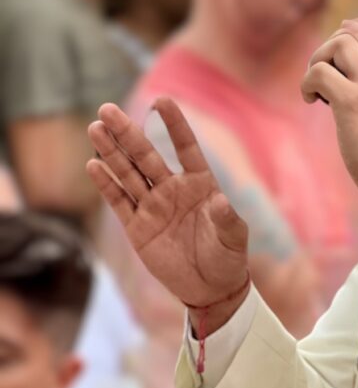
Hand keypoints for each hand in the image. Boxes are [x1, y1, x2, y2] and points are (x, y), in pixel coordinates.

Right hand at [86, 99, 249, 313]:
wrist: (211, 287)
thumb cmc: (228, 256)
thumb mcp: (234, 238)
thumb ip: (227, 219)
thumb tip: (220, 202)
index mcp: (200, 184)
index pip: (186, 147)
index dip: (174, 125)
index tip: (162, 100)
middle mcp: (173, 190)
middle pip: (146, 156)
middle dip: (127, 134)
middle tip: (107, 109)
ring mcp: (153, 207)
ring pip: (128, 174)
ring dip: (111, 153)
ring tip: (95, 129)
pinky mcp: (137, 228)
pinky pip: (120, 202)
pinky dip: (107, 185)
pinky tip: (93, 165)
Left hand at [301, 18, 357, 206]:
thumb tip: (356, 70)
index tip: (343, 38)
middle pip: (357, 32)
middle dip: (333, 45)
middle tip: (325, 68)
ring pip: (339, 44)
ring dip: (319, 59)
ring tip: (317, 83)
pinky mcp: (353, 101)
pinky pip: (319, 72)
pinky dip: (308, 82)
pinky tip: (311, 99)